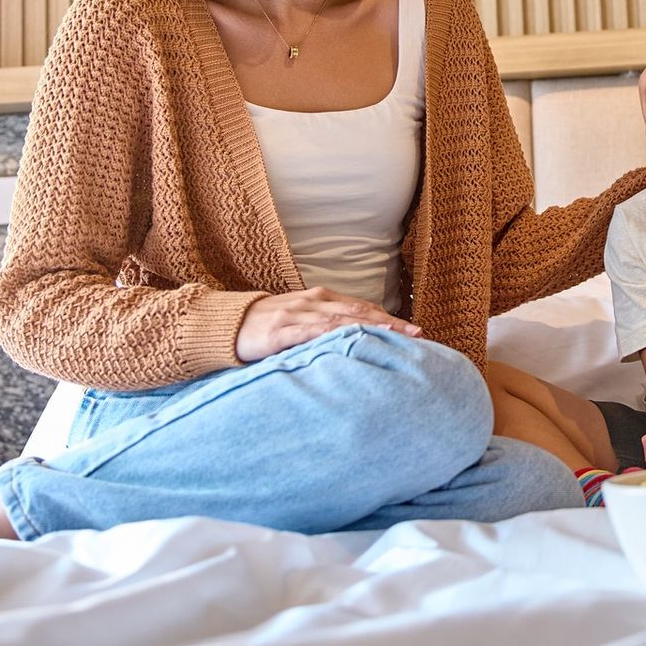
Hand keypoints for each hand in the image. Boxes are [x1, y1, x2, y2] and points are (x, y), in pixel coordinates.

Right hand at [235, 287, 419, 362]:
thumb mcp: (301, 324)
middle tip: (418, 334)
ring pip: (344, 319)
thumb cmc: (267, 327)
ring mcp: (299, 313)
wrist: (226, 325)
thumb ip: (325, 330)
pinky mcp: (283, 329)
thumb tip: (357, 346)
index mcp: (321, 299)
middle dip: (391, 323)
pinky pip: (314, 331)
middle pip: (361, 311)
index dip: (390, 318)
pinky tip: (355, 340)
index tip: (415, 330)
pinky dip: (338, 335)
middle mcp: (315, 301)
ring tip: (397, 336)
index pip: (362, 308)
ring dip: (373, 327)